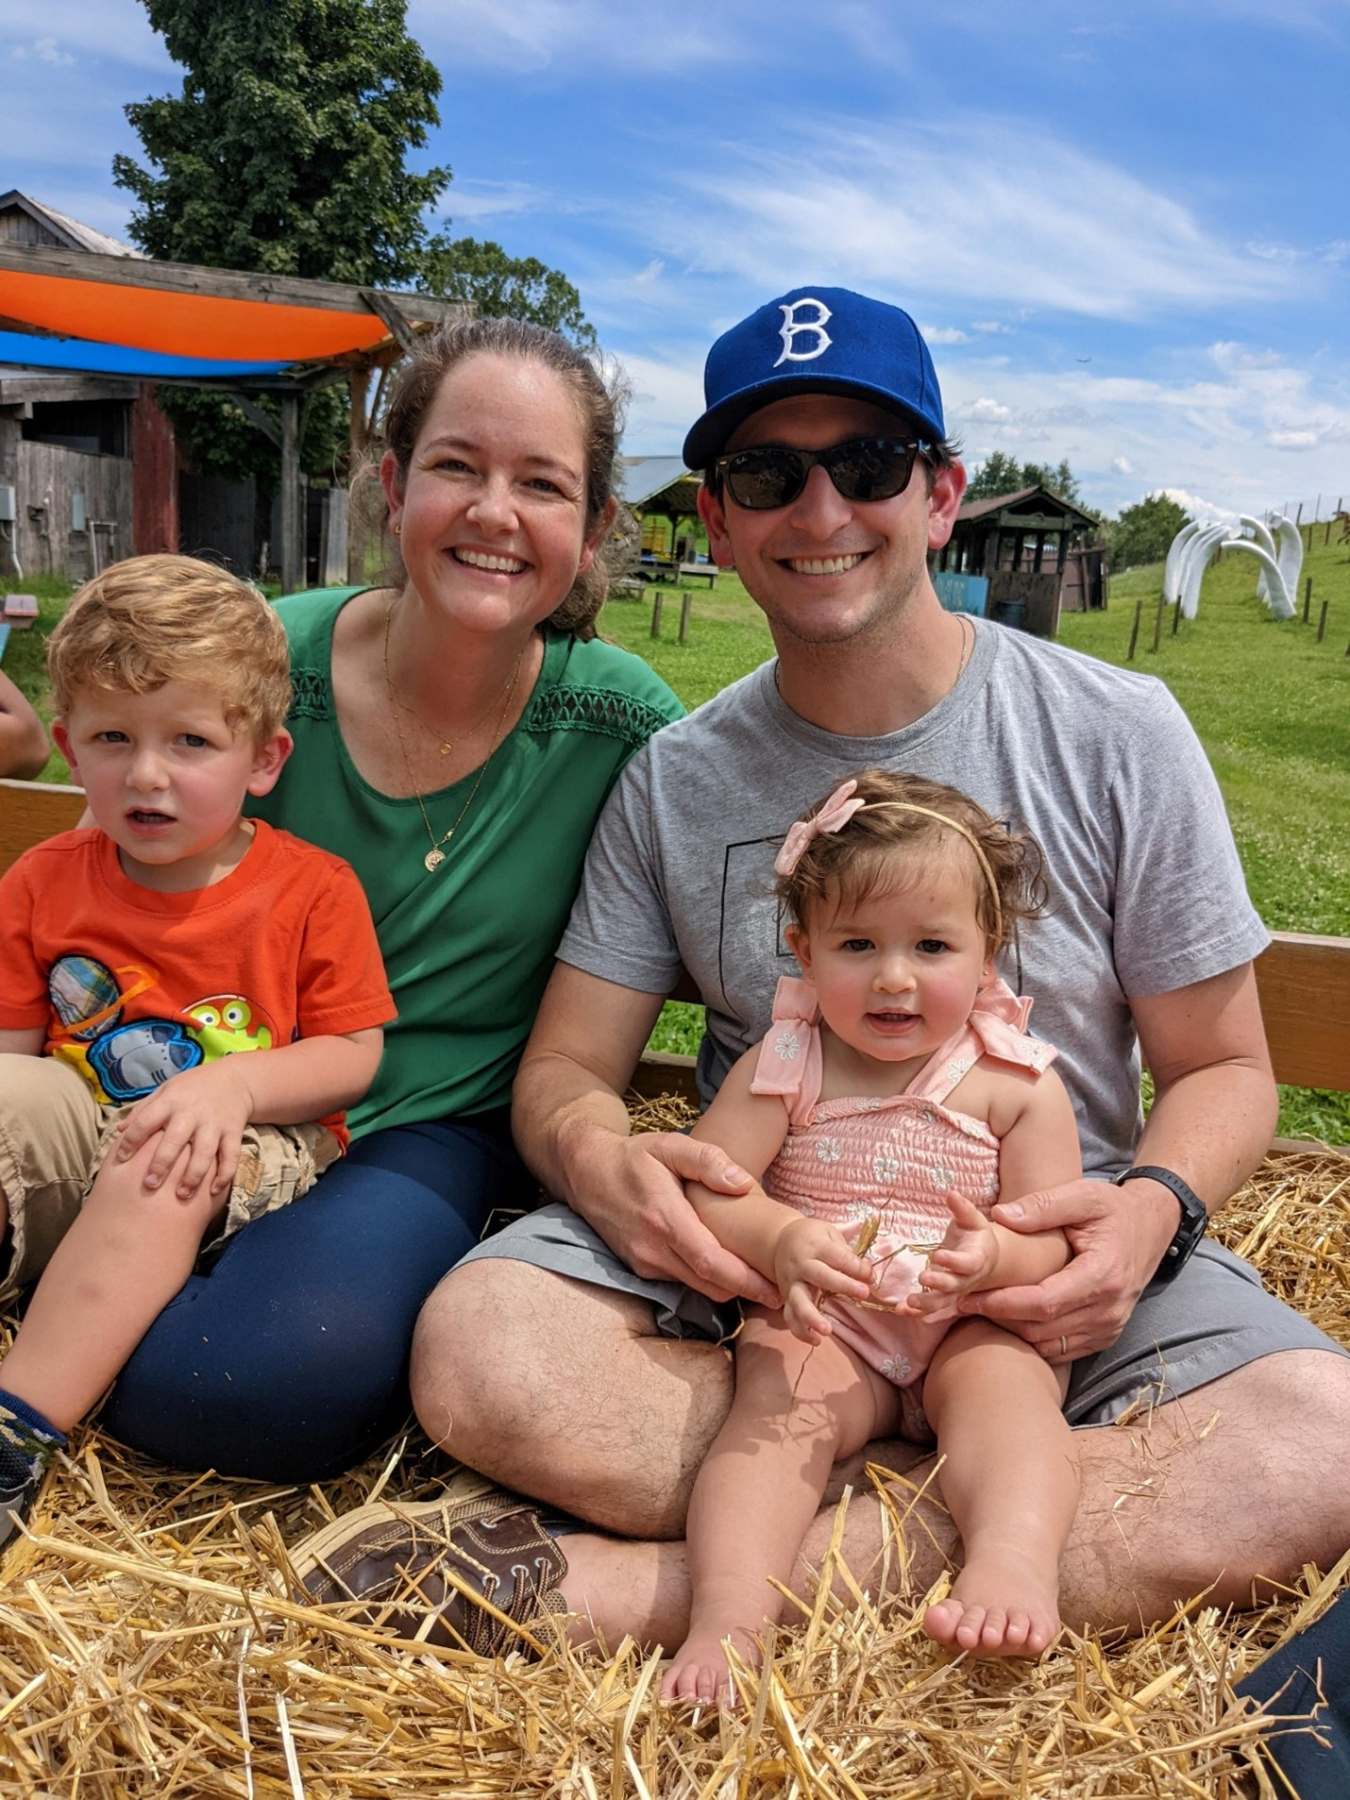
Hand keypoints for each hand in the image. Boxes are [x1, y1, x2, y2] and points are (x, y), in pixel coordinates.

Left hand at [114, 1063, 253, 1200]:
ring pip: (204, 1152)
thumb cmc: (192, 1088)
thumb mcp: (165, 1090)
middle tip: (149, 1185)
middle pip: (175, 1141)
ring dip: (193, 1175)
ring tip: (182, 1194)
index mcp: (171, 1101)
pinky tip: (214, 1190)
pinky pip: (231, 1156)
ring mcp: (214, 1123)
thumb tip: (119, 1131)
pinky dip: (225, 1174)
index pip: (146, 1121)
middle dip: (162, 1164)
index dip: (131, 1141)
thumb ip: (143, 1109)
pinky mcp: (233, 1132)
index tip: (121, 1159)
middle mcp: (192, 1113)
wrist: (234, 1079)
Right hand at [572, 1129, 776, 1305]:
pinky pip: (681, 1281)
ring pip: (696, 1287)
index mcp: (664, 1218)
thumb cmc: (634, 1157)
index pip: (710, 1262)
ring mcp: (644, 1263)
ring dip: (727, 1287)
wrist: (586, 1172)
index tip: (776, 1289)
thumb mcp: (670, 1145)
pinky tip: (725, 1265)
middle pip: (708, 1284)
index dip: (745, 1281)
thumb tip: (743, 1183)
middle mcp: (652, 1248)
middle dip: (746, 1291)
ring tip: (760, 1278)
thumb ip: (707, 1160)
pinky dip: (706, 1279)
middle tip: (782, 1289)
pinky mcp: (640, 1268)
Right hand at [773, 1216, 872, 1344]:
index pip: (838, 1257)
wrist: (778, 1240)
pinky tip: (816, 1341)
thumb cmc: (813, 1238)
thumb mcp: (830, 1235)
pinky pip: (790, 1317)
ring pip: (798, 1301)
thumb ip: (847, 1254)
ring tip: (827, 1331)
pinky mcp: (786, 1297)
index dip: (856, 1266)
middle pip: (821, 1276)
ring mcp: (792, 1283)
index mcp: (816, 1246)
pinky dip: (800, 1331)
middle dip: (843, 1285)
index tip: (871, 1276)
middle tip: (864, 1293)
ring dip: (812, 1317)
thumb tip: (868, 1274)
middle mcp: (802, 1265)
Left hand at [908, 1189, 997, 1316]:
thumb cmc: (975, 1234)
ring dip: (926, 1304)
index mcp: (977, 1259)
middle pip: (954, 1286)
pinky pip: (932, 1308)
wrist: (985, 1257)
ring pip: (943, 1302)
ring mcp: (956, 1292)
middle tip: (922, 1278)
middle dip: (938, 1283)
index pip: (967, 1263)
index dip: (954, 1261)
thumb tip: (951, 1192)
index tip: (937, 1255)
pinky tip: (901, 1311)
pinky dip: (918, 1312)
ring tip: (907, 1303)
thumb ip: (962, 1208)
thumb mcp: (972, 1219)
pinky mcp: (945, 1298)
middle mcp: (967, 1279)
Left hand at [957, 1176, 1174, 1361]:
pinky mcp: (1105, 1335)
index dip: (1003, 1303)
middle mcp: (1109, 1309)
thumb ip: (1042, 1205)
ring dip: (1013, 1331)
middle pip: (1042, 1328)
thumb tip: (999, 1216)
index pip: (1045, 1302)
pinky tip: (1010, 1318)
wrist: (1150, 1228)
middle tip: (964, 1303)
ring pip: (1049, 1344)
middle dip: (1000, 1318)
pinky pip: (1062, 1349)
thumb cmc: (1113, 1209)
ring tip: (982, 1309)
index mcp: (1103, 1275)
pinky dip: (1033, 1338)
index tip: (968, 1297)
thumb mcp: (1083, 1195)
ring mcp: (1109, 1327)